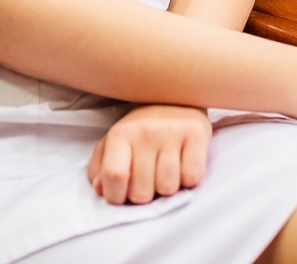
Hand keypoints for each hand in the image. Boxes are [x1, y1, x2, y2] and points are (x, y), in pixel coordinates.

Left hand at [87, 104, 211, 204]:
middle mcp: (145, 131)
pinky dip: (188, 179)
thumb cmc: (141, 130)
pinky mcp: (196, 133)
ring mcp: (172, 132)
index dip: (116, 196)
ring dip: (167, 188)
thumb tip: (99, 189)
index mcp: (120, 134)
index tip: (122, 195)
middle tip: (147, 179)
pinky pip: (192, 178)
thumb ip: (100, 168)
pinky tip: (183, 165)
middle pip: (141, 192)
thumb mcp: (113, 144)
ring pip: (168, 188)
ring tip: (166, 171)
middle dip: (144, 195)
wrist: (174, 99)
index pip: (114, 176)